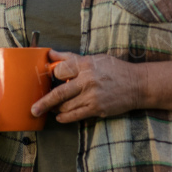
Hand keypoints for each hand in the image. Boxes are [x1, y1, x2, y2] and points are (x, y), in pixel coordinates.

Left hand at [31, 50, 145, 122]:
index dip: (54, 75)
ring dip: (55, 109)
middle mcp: (87, 80)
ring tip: (51, 109)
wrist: (137, 84)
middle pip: (59, 92)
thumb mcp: (94, 58)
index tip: (50, 78)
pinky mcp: (97, 108)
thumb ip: (70, 57)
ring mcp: (92, 96)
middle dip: (44, 102)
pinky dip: (64, 117)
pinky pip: (75, 116)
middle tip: (33, 108)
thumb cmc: (115, 69)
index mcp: (86, 64)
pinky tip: (60, 116)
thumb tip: (50, 53)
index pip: (60, 70)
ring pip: (66, 106)